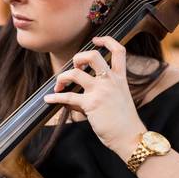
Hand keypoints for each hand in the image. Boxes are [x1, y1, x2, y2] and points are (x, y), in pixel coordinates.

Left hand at [43, 36, 146, 159]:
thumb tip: (74, 97)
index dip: (107, 40)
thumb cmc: (124, 122)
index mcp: (120, 78)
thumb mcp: (118, 100)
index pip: (119, 51)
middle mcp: (111, 81)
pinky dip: (55, 97)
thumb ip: (101, 92)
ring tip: (58, 85)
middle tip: (75, 68)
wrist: (130, 137)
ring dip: (62, 77)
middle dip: (79, 57)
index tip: (95, 40)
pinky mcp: (91, 104)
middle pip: (93, 56)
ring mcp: (101, 91)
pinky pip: (67, 97)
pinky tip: (49, 99)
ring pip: (75, 73)